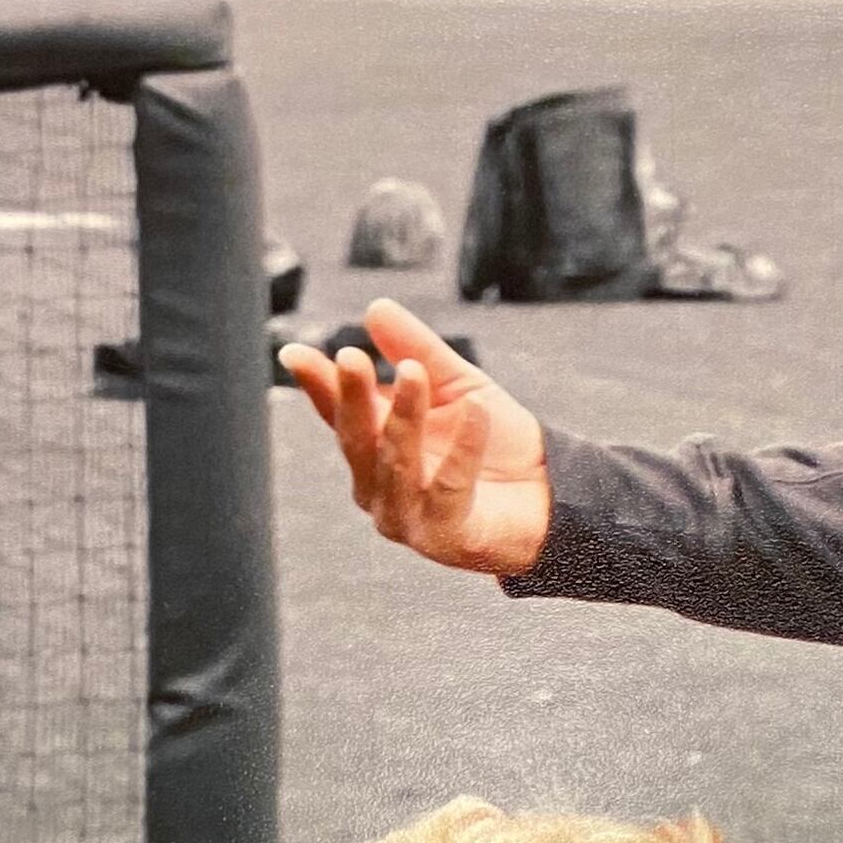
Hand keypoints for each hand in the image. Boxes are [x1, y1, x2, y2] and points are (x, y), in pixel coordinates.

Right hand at [276, 300, 551, 578]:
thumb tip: (375, 308)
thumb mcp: (456, 384)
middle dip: (352, 398)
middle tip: (350, 357)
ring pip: (395, 463)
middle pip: (356, 439)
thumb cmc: (494, 442)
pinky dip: (463, 448)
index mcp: (373, 447)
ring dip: (404, 417)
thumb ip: (416, 350)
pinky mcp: (444, 535)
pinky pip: (450, 488)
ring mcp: (406, 517)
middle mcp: (377, 486)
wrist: (546, 495)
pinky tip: (477, 411)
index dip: (317, 384)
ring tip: (413, 372)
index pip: (337, 413)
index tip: (295, 354)